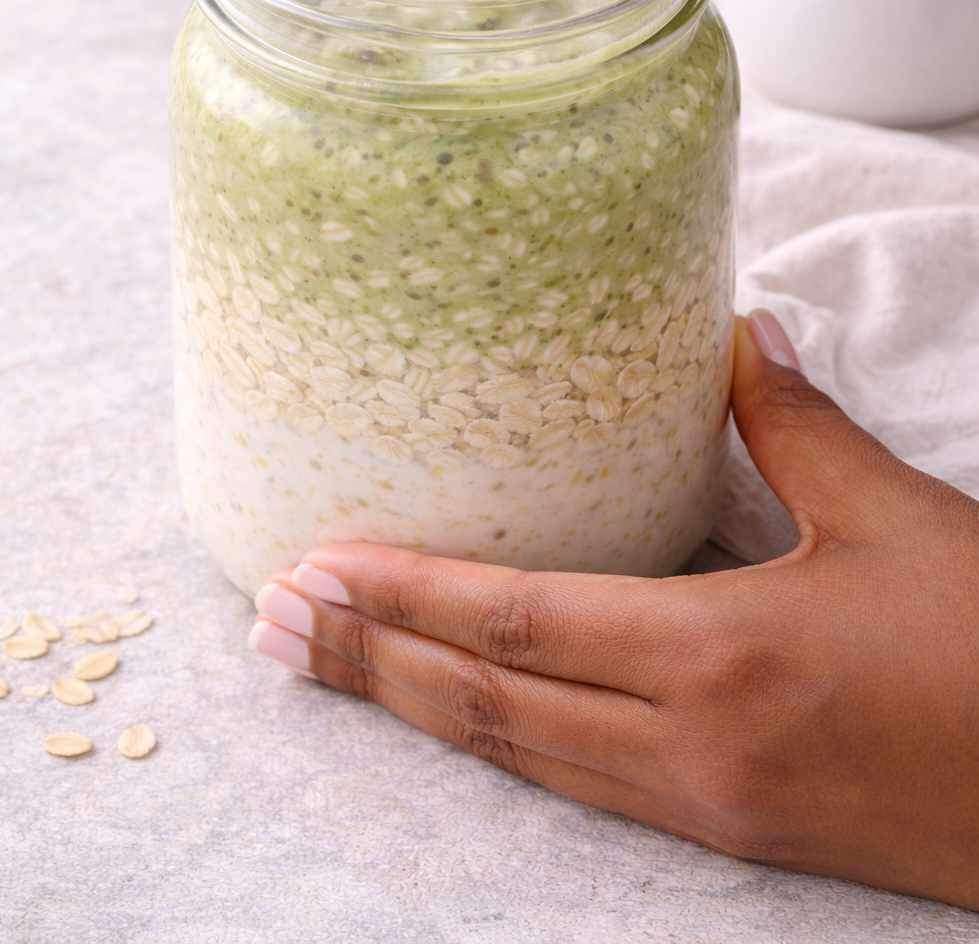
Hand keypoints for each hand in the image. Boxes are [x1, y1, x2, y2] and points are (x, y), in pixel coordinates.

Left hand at [249, 311, 978, 908]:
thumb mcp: (899, 520)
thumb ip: (801, 429)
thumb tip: (741, 338)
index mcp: (721, 657)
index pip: (517, 625)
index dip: (404, 599)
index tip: (310, 574)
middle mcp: (690, 746)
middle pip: (489, 705)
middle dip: (370, 664)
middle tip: (271, 631)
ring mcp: (706, 805)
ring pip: (523, 757)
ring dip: (418, 711)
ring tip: (333, 672)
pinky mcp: (735, 832)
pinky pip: (581, 787)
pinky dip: (502, 746)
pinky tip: (470, 719)